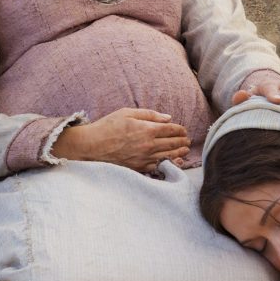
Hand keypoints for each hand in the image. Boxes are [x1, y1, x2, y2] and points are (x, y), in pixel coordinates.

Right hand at [51, 108, 190, 172]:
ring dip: (179, 153)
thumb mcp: (127, 113)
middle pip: (173, 143)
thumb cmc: (108, 127)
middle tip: (187, 140)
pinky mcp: (139, 168)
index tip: (183, 130)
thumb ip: (149, 114)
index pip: (172, 129)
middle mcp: (149, 145)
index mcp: (148, 130)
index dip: (180, 129)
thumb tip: (167, 118)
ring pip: (169, 156)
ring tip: (184, 150)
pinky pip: (158, 167)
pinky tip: (172, 161)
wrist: (92, 146)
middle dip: (182, 141)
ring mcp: (145, 158)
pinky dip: (168, 164)